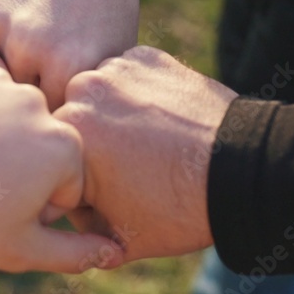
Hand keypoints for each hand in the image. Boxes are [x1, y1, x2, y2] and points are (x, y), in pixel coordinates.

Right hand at [0, 0, 151, 108]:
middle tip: (37, 70)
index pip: (48, 121)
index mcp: (71, 68)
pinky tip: (10, 10)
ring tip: (27, 37)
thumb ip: (85, 100)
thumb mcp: (112, 53)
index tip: (58, 101)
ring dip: (1, 62)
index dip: (52, 113)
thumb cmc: (104, 1)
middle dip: (24, 91)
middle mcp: (30, 49)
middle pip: (14, 98)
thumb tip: (59, 147)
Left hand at [0, 61, 123, 272]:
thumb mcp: (21, 249)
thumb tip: (114, 249)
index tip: (0, 207)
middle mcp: (41, 103)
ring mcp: (1, 81)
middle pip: (43, 145)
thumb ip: (77, 253)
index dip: (36, 203)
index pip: (67, 182)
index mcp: (65, 146)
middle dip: (22, 167)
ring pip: (12, 118)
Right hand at [53, 46, 237, 260]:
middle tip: (124, 168)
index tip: (98, 196)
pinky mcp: (144, 55)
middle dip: (89, 145)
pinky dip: (138, 94)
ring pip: (97, 94)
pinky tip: (160, 120)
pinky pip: (128, 76)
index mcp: (64, 136)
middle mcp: (80, 92)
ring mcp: (115, 68)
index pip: (51, 160)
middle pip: (71, 122)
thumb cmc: (177, 210)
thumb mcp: (117, 237)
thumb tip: (63, 219)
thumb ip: (77, 227)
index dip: (72, 183)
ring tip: (144, 142)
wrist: (242, 170)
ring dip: (109, 113)